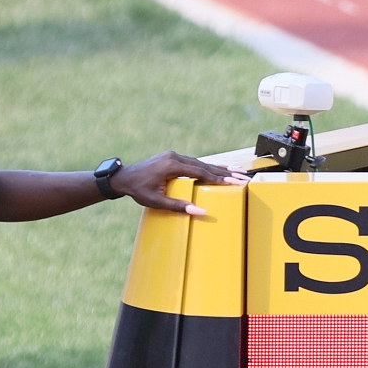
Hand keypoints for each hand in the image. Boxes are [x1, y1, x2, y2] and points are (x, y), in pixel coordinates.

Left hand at [110, 152, 248, 217]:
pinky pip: (194, 161)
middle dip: (225, 172)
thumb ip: (179, 206)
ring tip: (237, 173)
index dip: (218, 178)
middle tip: (243, 177)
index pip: (200, 172)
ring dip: (219, 169)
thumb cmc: (138, 191)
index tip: (234, 182)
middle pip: (204, 165)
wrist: (124, 178)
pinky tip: (220, 168)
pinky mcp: (173, 157)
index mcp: (171, 166)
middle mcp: (174, 157)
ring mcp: (173, 155)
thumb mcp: (157, 202)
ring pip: (201, 162)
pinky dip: (208, 166)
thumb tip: (200, 212)